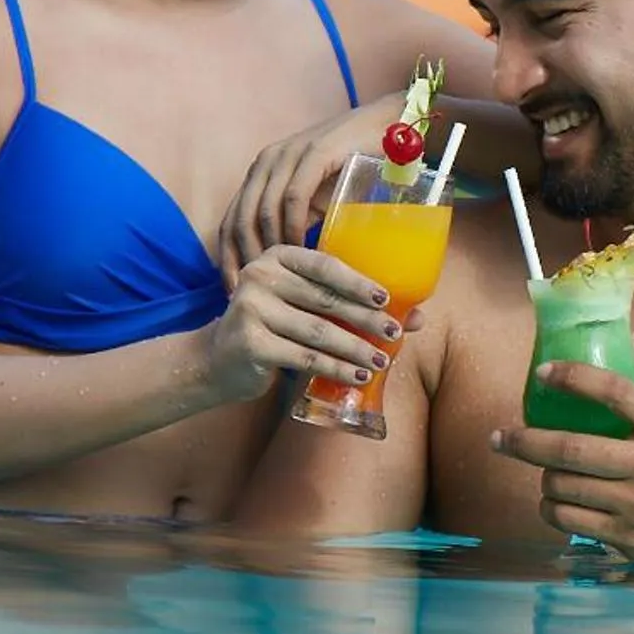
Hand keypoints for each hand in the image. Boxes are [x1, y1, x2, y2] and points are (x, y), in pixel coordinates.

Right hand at [202, 244, 401, 405]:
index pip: (324, 265)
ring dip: (354, 349)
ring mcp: (251, 308)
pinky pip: (304, 358)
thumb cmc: (273, 328)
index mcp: (277, 257)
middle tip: (395, 334)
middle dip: (365, 318)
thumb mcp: (304, 308)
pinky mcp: (250, 342)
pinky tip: (357, 377)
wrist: (217, 360)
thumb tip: (416, 317)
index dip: (358, 281)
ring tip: (379, 361)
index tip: (387, 297)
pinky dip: (335, 369)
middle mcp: (260, 275)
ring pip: (317, 332)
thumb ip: (351, 306)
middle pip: (324, 299)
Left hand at [217, 94, 404, 283]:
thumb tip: (287, 270)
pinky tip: (301, 252)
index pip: (230, 220)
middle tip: (258, 292)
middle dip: (244, 260)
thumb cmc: (351, 169)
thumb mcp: (315, 200)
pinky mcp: (314, 153)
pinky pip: (293, 197)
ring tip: (282, 279)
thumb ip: (295, 224)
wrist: (386, 128)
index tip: (234, 291)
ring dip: (270, 248)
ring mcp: (289, 155)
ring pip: (264, 211)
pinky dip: (294, 228)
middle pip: (240, 219)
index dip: (227, 258)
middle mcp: (267, 162)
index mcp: (260, 173)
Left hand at [490, 363, 633, 571]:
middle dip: (524, 441)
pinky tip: (559, 504)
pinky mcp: (627, 545)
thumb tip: (627, 339)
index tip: (543, 371)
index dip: (572, 377)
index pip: (616, 391)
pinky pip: (569, 524)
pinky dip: (554, 511)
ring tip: (543, 472)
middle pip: (571, 449)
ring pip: (563, 490)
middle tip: (500, 436)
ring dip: (542, 480)